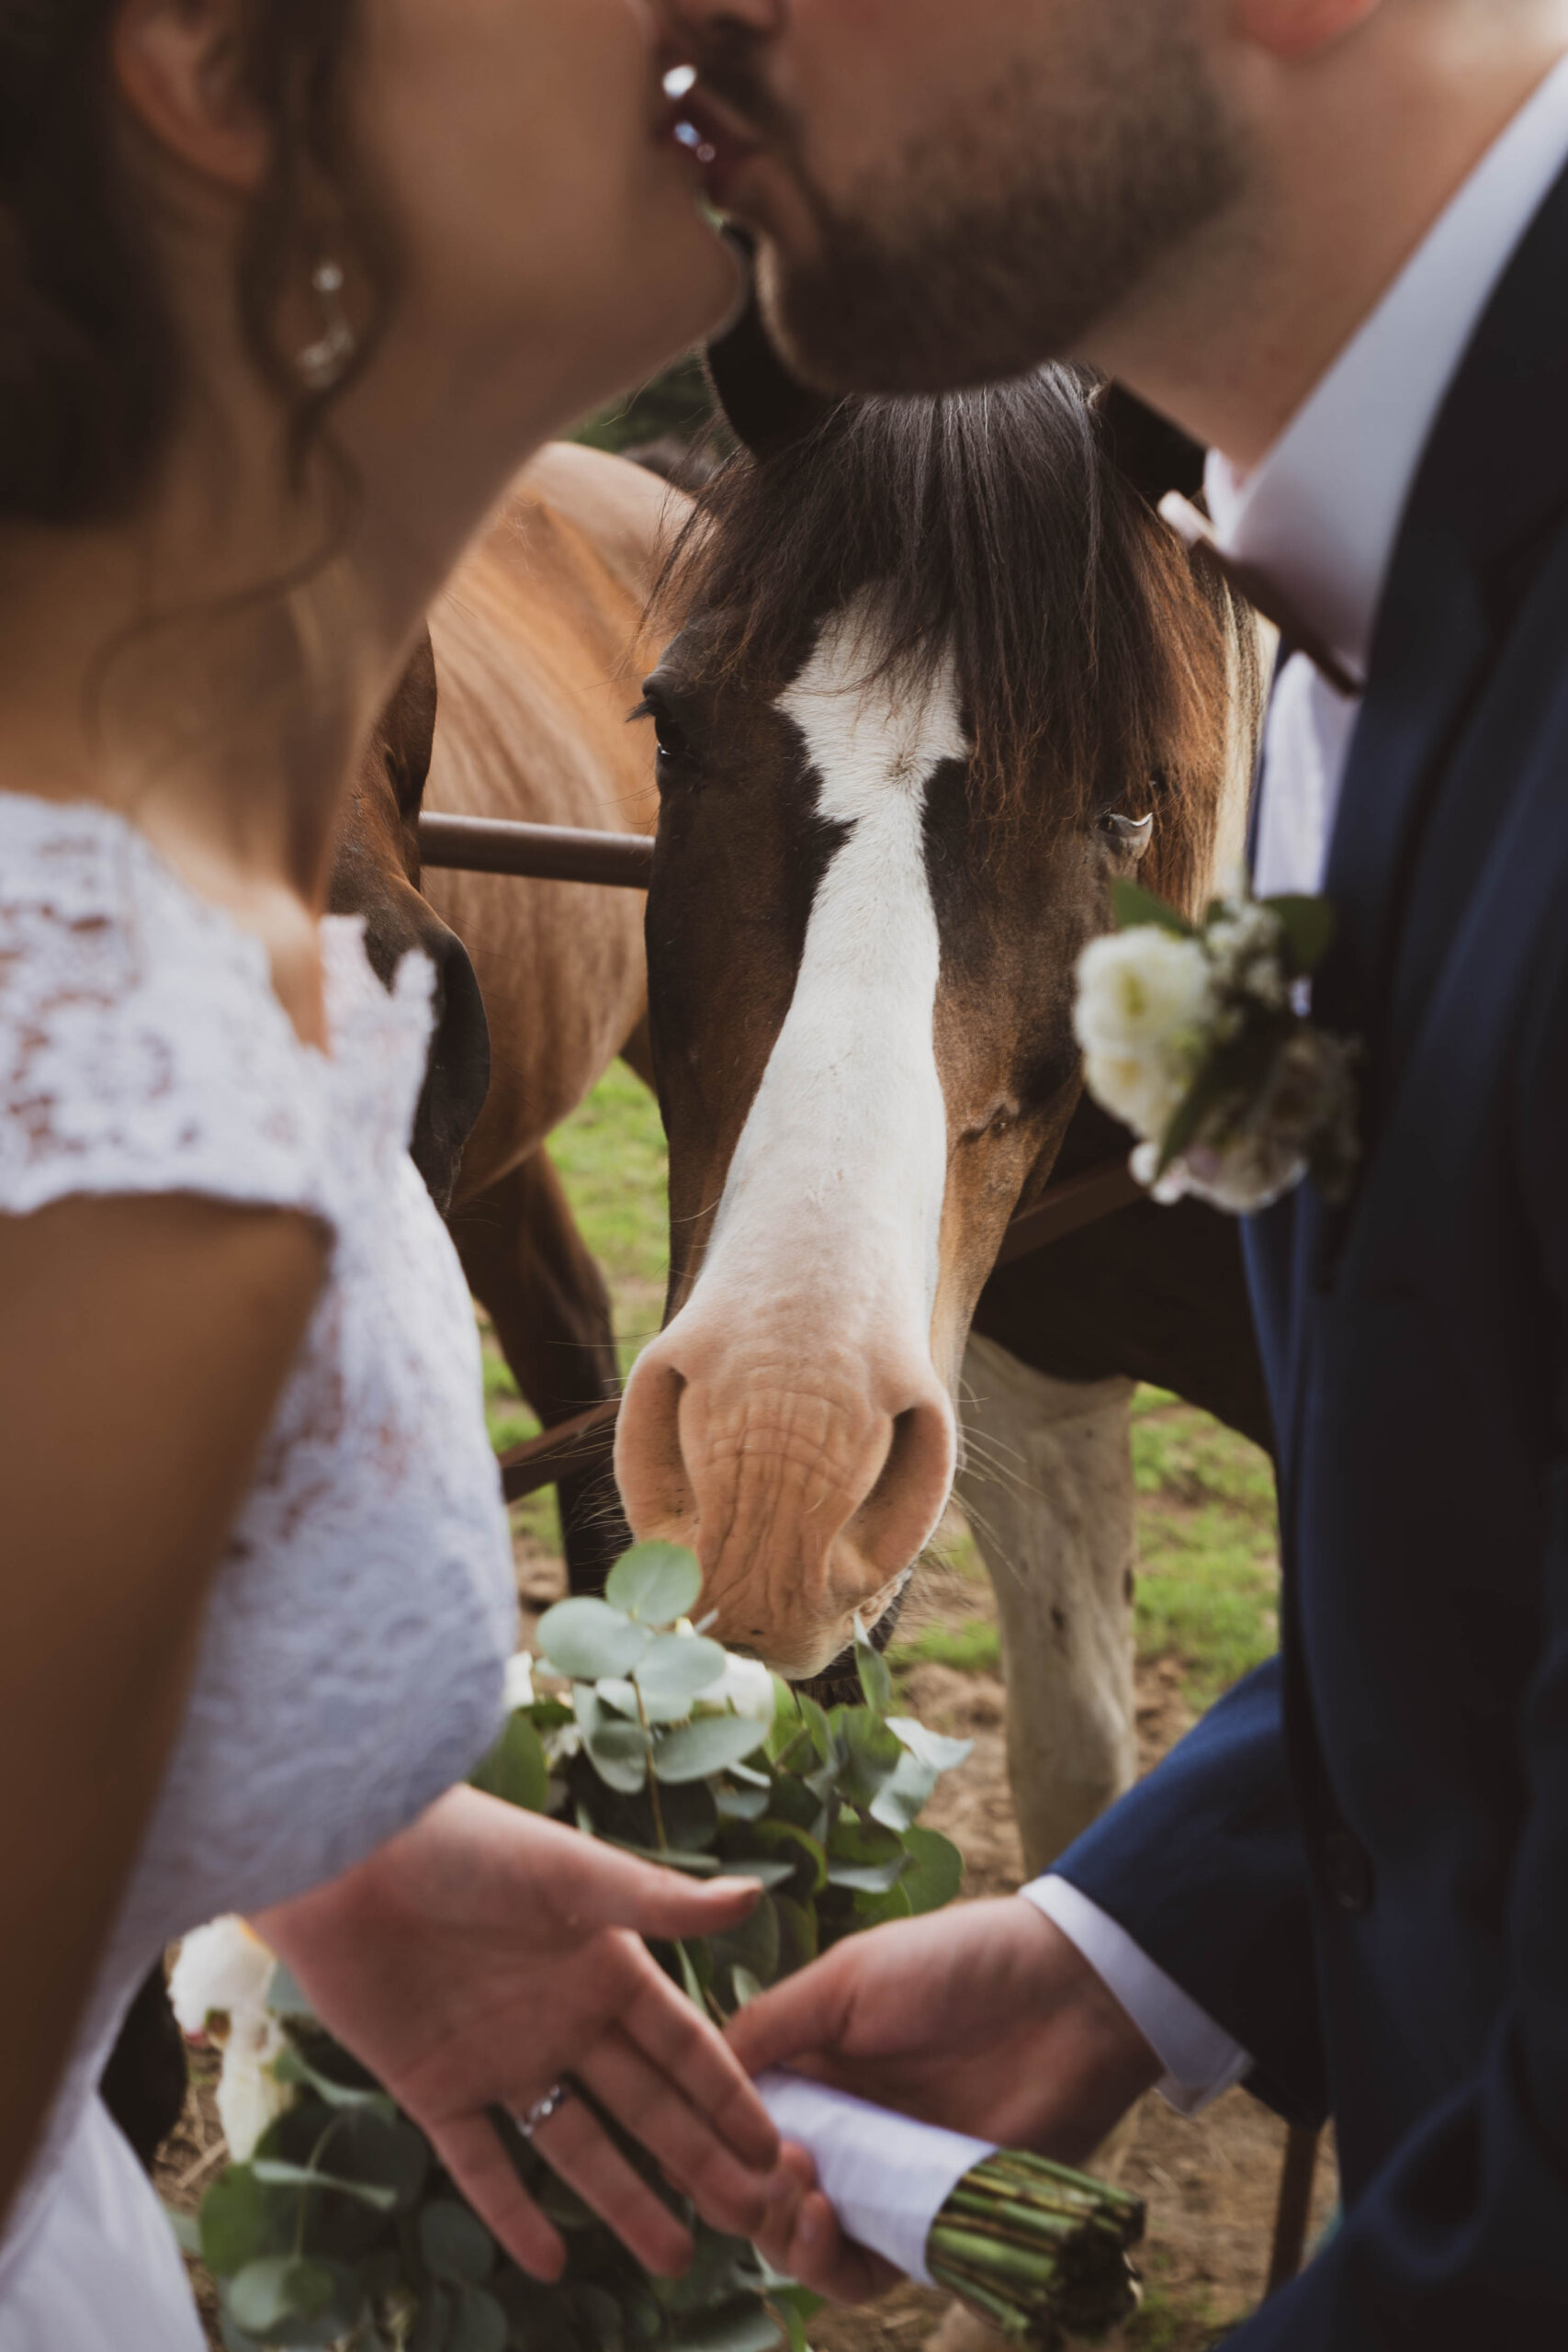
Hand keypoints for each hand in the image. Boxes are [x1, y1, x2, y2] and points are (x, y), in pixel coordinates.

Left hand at [255, 1787, 786, 2282]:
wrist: (346, 1859)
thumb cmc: (464, 1844)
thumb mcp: (567, 1872)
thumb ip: (655, 1900)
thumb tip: (752, 1895)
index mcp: (603, 1966)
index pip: (682, 2045)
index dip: (727, 2096)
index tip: (774, 2147)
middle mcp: (562, 2019)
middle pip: (644, 2105)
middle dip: (697, 2161)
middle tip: (753, 2219)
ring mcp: (501, 2059)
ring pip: (577, 2146)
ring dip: (623, 2200)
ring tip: (672, 2259)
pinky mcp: (434, 2090)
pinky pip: (483, 2164)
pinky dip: (511, 2215)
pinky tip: (550, 2262)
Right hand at [725, 1897, 1160, 2301]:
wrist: (1067, 1997)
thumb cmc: (955, 1966)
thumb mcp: (847, 1979)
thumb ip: (771, 2025)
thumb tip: (693, 2067)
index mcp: (811, 2065)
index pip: (733, 2120)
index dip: (711, 2134)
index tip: (708, 2130)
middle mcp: (838, 2128)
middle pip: (758, 2188)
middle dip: (745, 2190)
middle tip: (772, 2169)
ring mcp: (882, 2179)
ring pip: (803, 2239)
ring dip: (783, 2231)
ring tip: (803, 2197)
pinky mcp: (930, 2222)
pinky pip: (868, 2269)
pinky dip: (834, 2265)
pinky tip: (828, 2226)